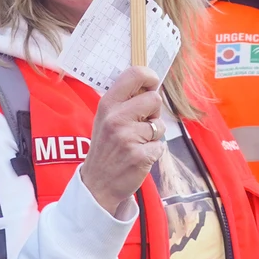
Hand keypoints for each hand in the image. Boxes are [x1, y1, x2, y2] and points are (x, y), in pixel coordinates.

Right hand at [78, 66, 166, 216]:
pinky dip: (154, 151)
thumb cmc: (106, 147)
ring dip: (154, 134)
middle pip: (154, 99)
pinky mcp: (140, 155)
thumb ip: (124, 101)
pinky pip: (160, 145)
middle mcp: (117, 117)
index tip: (152, 83)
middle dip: (153, 112)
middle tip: (141, 123)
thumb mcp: (105, 118)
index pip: (134, 74)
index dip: (149, 76)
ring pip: (160, 124)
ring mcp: (128, 137)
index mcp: (108, 104)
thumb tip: (150, 84)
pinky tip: (139, 157)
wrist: (97, 183)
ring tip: (137, 143)